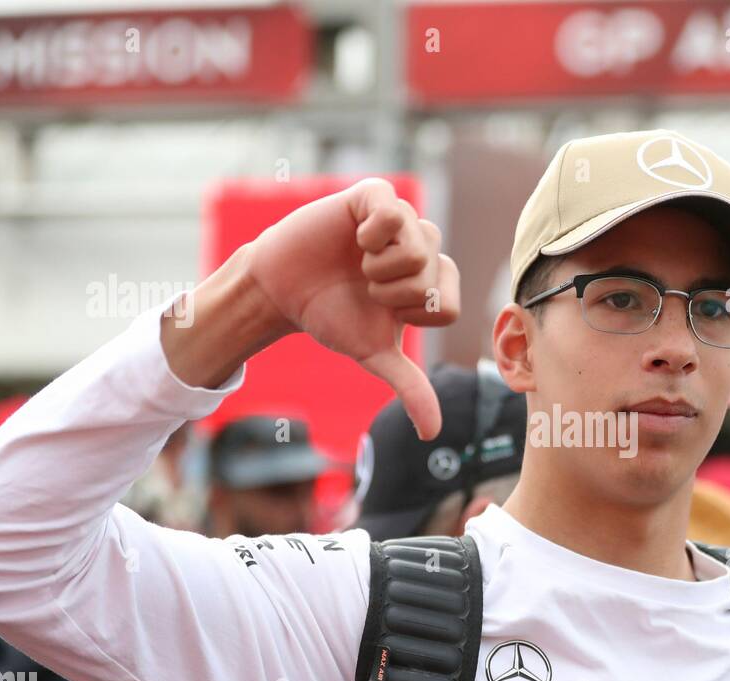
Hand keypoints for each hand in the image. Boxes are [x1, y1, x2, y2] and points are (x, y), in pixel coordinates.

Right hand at [244, 178, 459, 439]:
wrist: (283, 291)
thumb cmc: (332, 317)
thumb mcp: (374, 355)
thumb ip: (410, 387)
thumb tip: (431, 433)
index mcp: (429, 284)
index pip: (447, 306)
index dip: (410, 316)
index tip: (384, 312)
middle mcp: (421, 250)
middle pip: (432, 275)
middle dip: (392, 292)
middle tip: (366, 286)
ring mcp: (399, 222)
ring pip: (418, 244)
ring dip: (380, 266)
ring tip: (359, 263)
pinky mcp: (372, 198)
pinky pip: (392, 209)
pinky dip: (372, 232)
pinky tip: (356, 239)